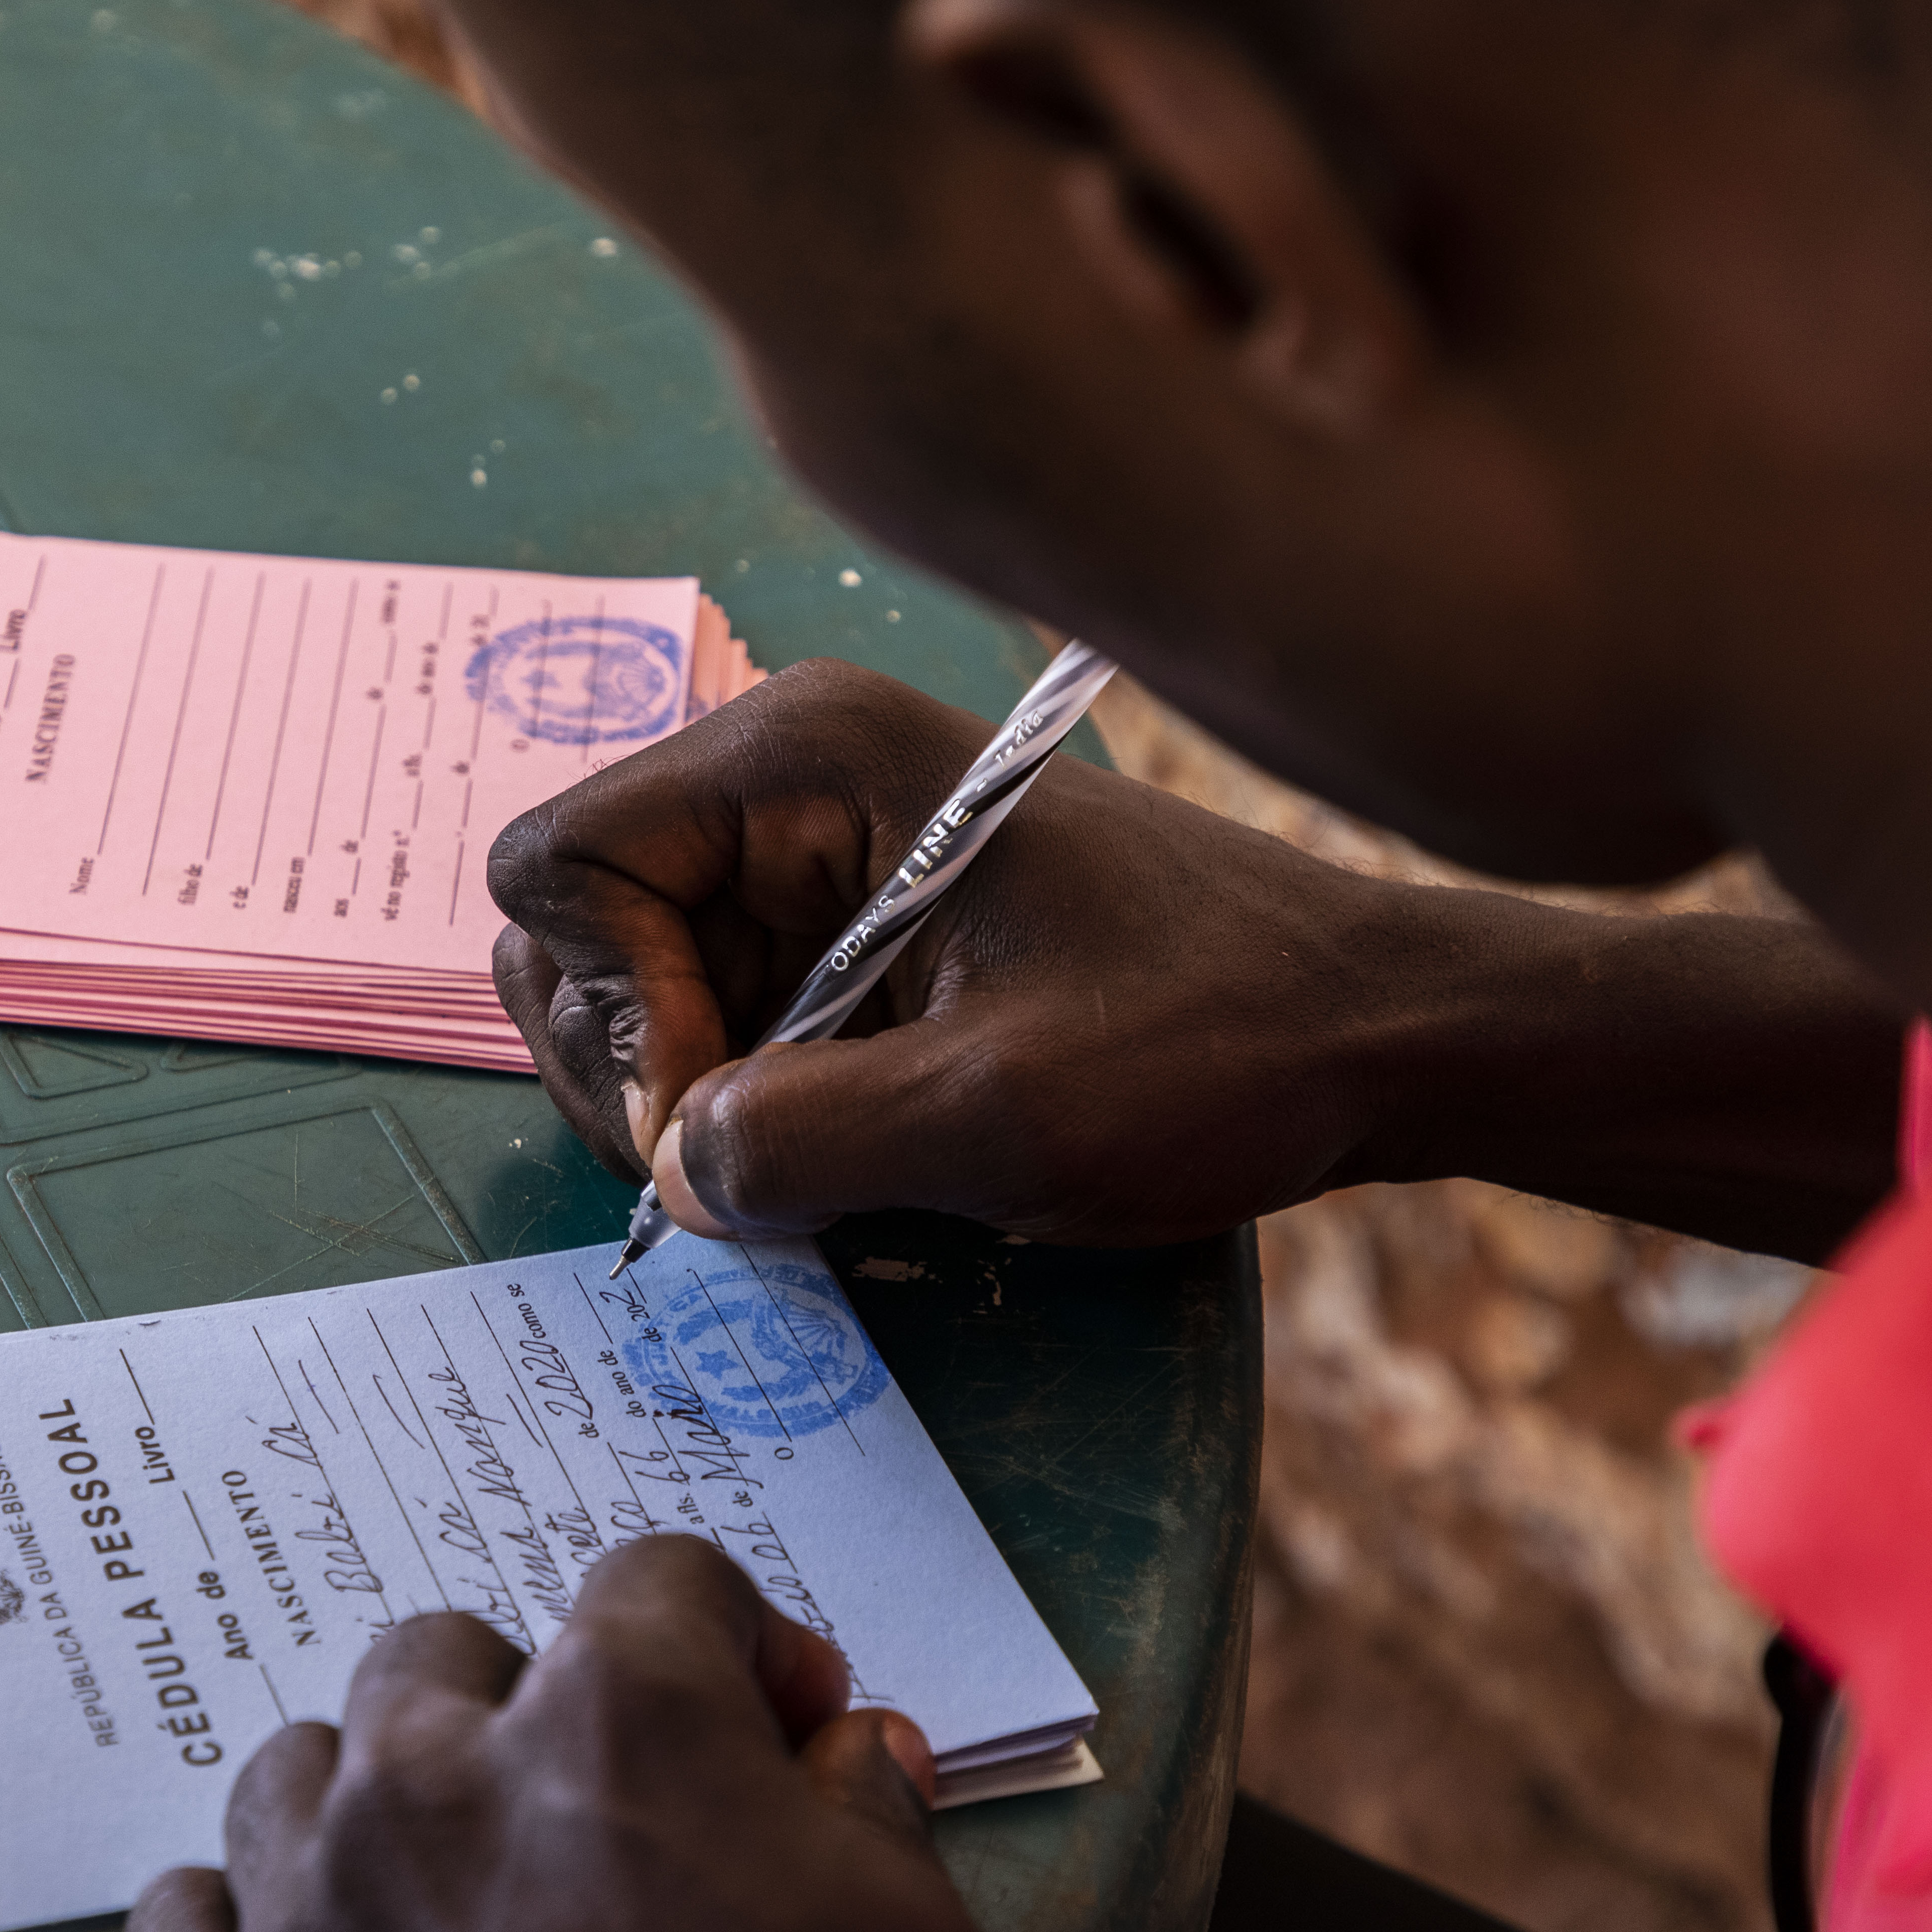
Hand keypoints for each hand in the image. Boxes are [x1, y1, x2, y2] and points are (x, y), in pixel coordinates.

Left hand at [126, 1536, 1055, 1931]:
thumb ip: (876, 1830)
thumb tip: (845, 1757)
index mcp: (622, 1729)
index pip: (659, 1584)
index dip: (738, 1648)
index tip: (777, 1726)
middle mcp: (438, 1790)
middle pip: (445, 1658)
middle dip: (534, 1716)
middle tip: (613, 1830)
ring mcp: (313, 1929)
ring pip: (300, 1774)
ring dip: (379, 1810)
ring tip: (461, 1904)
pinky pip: (184, 1925)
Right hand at [490, 655, 1427, 1246]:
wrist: (1369, 1028)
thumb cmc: (1211, 1040)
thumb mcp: (999, 1115)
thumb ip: (798, 1144)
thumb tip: (675, 1175)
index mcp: (804, 756)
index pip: (562, 866)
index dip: (615, 1013)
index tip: (724, 1113)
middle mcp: (788, 783)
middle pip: (575, 932)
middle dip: (634, 1067)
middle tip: (755, 1166)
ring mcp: (815, 861)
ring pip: (638, 993)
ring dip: (692, 1103)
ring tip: (819, 1163)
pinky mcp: (849, 936)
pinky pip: (721, 1023)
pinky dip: (751, 1108)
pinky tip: (855, 1144)